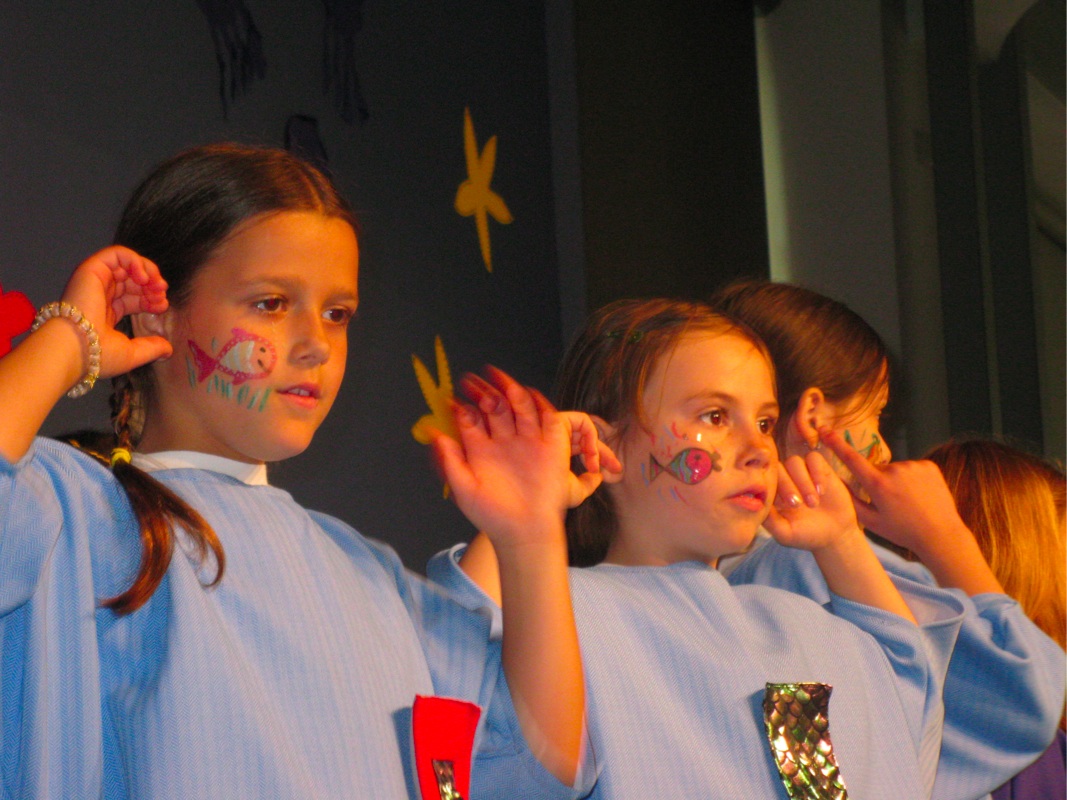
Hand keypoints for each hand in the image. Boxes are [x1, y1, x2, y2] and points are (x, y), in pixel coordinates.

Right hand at [59, 245, 172, 376]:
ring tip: (156, 285)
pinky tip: (144, 277)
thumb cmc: (98, 355)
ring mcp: (96, 281)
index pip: (134, 297)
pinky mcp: (91, 269)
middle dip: (153, 285)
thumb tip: (168, 350)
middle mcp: (100, 294)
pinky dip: (135, 260)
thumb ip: (151, 348)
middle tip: (162, 294)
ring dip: (148, 271)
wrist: (74, 349)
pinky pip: (117, 254)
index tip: (163, 306)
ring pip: (127, 264)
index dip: (151, 298)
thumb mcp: (131, 354)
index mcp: (106, 312)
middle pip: (133, 280)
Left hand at [429, 366, 610, 552]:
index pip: (470, 420)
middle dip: (484, 392)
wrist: (526, 532)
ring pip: (518, 406)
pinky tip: (527, 394)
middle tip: (473, 382)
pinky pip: (547, 417)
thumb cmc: (492, 516)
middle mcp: (503, 441)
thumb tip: (435, 433)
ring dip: (508, 391)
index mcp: (481, 450)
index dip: (462, 407)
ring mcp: (527, 441)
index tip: (452, 398)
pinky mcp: (551, 445)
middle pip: (494, 407)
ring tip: (497, 378)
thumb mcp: (464, 489)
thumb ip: (450, 461)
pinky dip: (539, 403)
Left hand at [764, 450, 863, 552]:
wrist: (835, 534)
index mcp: (772, 492)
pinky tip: (822, 492)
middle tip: (797, 505)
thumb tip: (756, 505)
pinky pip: (814, 458)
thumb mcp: (786, 534)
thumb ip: (770, 521)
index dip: (770, 489)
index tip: (782, 507)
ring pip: (794, 462)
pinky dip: (817, 473)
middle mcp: (785, 479)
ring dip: (803, 482)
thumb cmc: (806, 535)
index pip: (763, 479)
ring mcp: (802, 472)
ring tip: (813, 503)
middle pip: (778, 469)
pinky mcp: (820, 468)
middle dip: (787, 486)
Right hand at [817, 427, 969, 556]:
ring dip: (896, 481)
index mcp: (877, 484)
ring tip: (908, 501)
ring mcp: (913, 466)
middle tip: (891, 503)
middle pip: (876, 469)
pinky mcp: (928, 465)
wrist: (940, 534)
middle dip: (878, 481)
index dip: (836, 444)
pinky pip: (911, 468)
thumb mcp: (871, 522)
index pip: (851, 458)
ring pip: (895, 470)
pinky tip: (919, 495)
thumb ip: (850, 500)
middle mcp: (894, 470)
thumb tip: (835, 481)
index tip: (824, 430)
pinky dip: (912, 479)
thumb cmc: (902, 531)